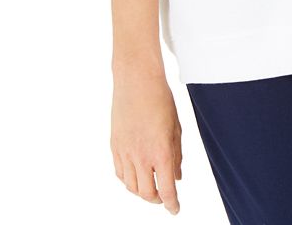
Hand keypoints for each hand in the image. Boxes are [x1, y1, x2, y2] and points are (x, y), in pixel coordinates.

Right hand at [110, 68, 182, 214]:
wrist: (137, 81)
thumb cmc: (161, 100)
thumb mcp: (176, 128)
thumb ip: (176, 155)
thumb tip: (177, 177)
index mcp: (161, 152)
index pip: (166, 190)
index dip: (172, 204)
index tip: (175, 209)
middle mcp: (141, 156)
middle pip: (146, 194)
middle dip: (156, 200)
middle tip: (164, 198)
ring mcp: (125, 152)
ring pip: (131, 187)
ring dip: (142, 192)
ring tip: (150, 187)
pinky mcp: (114, 146)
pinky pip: (120, 173)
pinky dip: (128, 180)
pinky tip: (135, 176)